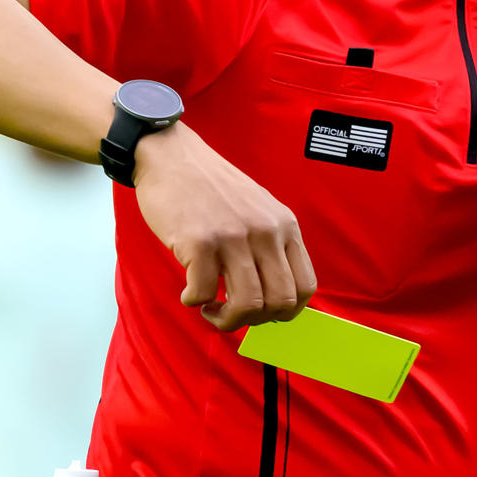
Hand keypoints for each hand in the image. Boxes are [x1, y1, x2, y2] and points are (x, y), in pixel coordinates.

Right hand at [133, 123, 317, 331]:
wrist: (171, 156)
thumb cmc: (209, 188)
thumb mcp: (256, 209)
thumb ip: (269, 244)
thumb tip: (270, 297)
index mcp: (284, 225)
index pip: (305, 287)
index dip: (285, 312)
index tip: (262, 313)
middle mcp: (265, 232)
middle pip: (279, 302)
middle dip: (255, 321)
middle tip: (232, 312)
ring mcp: (233, 237)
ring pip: (247, 305)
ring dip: (225, 320)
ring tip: (209, 308)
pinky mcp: (199, 242)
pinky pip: (203, 293)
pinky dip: (194, 301)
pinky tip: (188, 290)